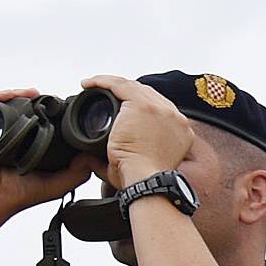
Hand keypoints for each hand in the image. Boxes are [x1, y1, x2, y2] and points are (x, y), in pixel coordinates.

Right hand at [0, 89, 93, 216]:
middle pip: (18, 109)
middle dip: (33, 101)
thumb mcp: (52, 186)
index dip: (47, 113)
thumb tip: (90, 158)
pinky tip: (12, 95)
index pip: (34, 122)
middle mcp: (5, 136)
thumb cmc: (11, 195)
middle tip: (48, 99)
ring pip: (3, 103)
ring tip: (33, 94)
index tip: (59, 108)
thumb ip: (74, 175)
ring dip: (18, 94)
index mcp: (22, 147)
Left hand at [82, 75, 208, 191]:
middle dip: (124, 93)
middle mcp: (174, 117)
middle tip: (103, 95)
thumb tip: (85, 160)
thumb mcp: (136, 169)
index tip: (120, 109)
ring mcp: (160, 109)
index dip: (137, 105)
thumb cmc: (143, 182)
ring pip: (133, 87)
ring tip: (92, 86)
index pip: (158, 109)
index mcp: (180, 131)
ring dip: (111, 84)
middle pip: (146, 95)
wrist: (148, 183)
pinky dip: (102, 82)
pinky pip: (120, 85)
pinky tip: (88, 84)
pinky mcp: (142, 105)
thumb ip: (114, 160)